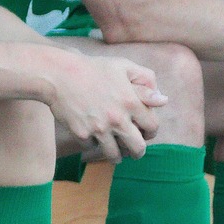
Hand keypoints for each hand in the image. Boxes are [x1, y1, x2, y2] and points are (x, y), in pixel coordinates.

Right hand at [48, 55, 166, 161]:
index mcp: (131, 102)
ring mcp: (99, 128)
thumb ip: (146, 81)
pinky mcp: (82, 134)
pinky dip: (93, 145)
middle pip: (137, 148)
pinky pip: (91, 148)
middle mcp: (117, 118)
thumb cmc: (94, 68)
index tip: (146, 133)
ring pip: (114, 155)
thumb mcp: (123, 67)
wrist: (60, 74)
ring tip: (115, 154)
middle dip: (138, 152)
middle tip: (135, 152)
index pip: (153, 127)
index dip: (151, 132)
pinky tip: (92, 137)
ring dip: (117, 156)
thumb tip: (163, 100)